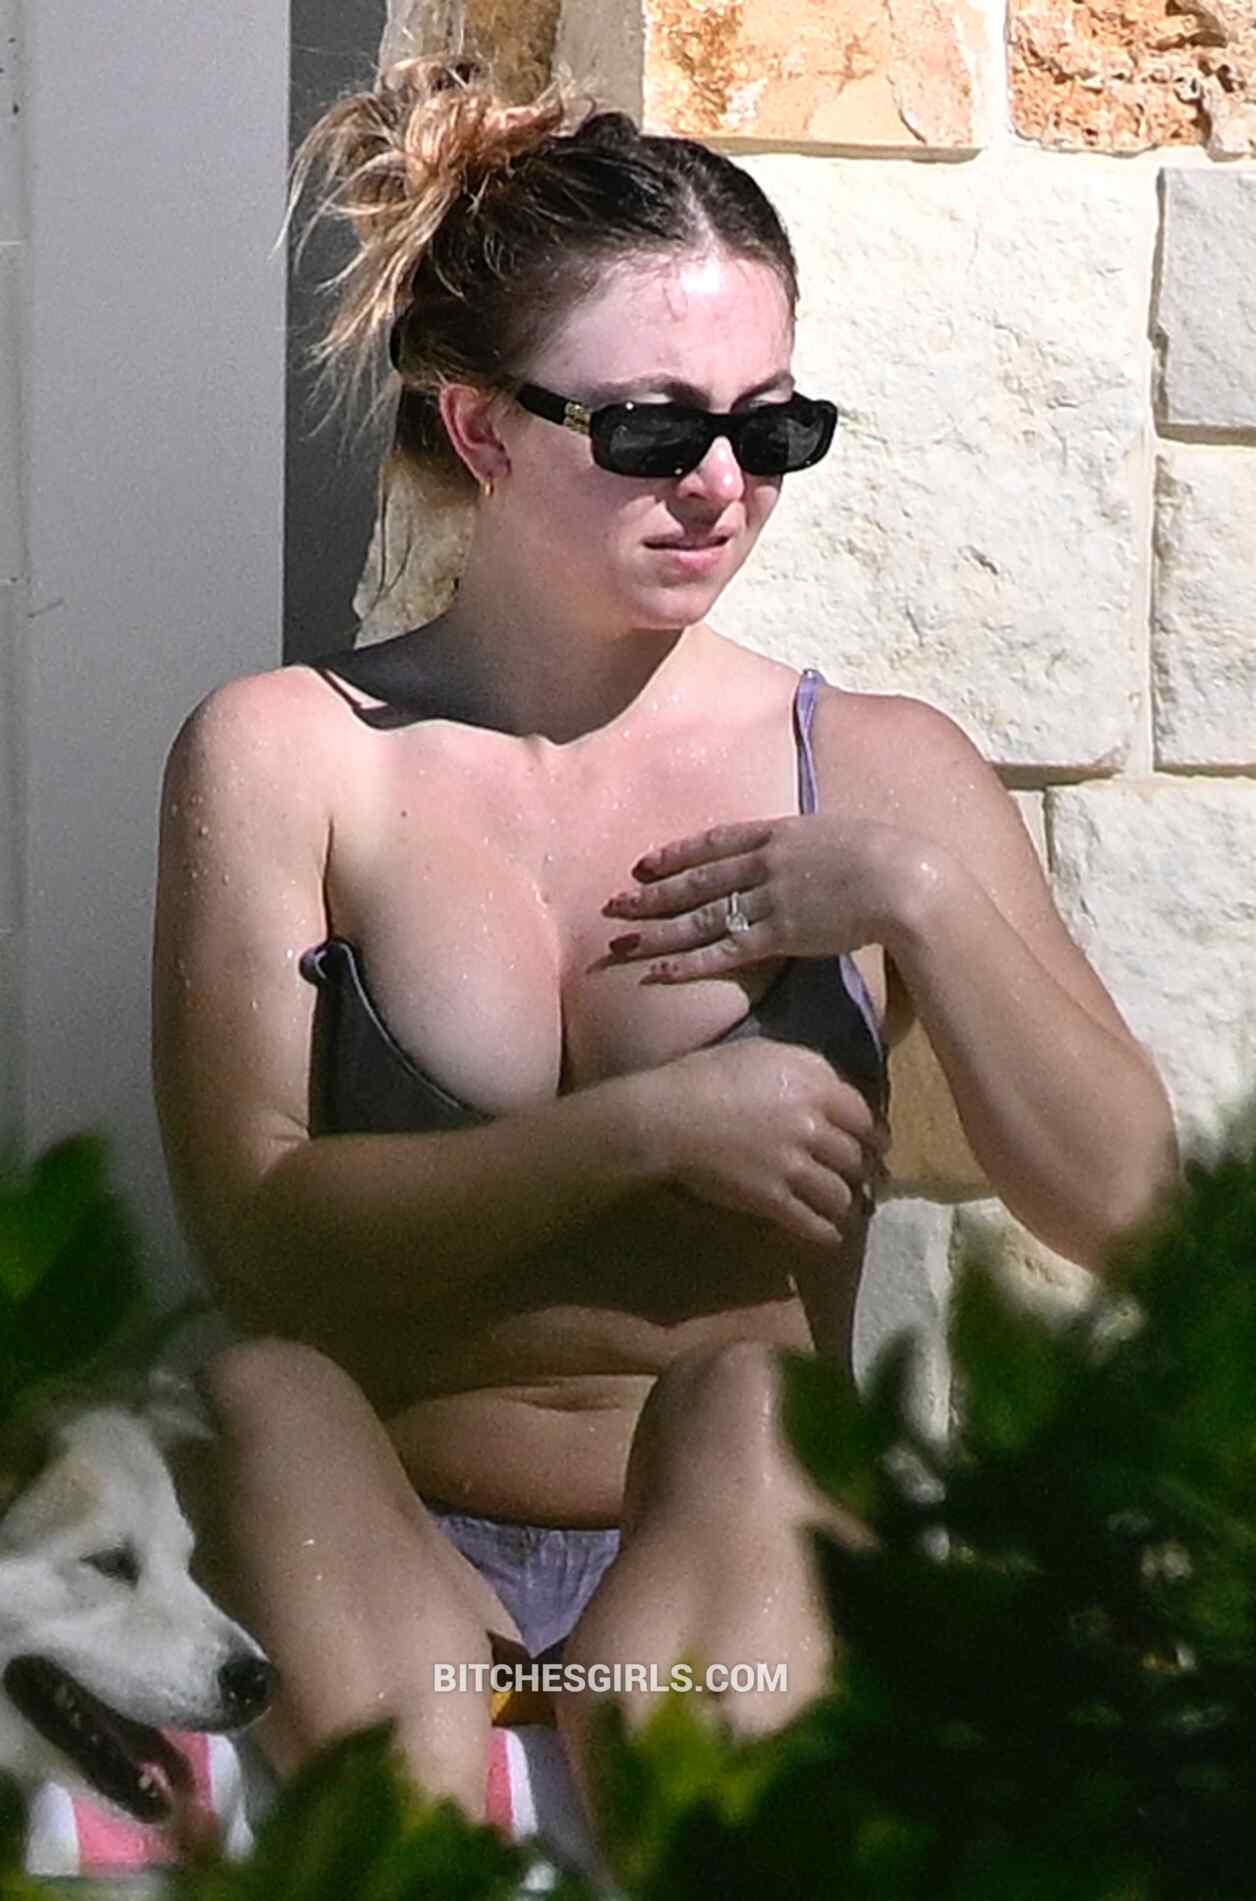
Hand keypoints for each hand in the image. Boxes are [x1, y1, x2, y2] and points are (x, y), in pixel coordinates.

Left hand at [601, 815, 914, 982]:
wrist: (903, 878)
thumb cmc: (888, 856)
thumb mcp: (842, 836)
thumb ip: (812, 846)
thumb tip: (806, 854)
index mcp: (778, 832)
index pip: (713, 842)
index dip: (676, 854)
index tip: (645, 863)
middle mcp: (762, 863)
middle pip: (693, 881)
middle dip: (650, 894)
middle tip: (612, 904)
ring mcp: (767, 899)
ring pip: (697, 917)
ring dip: (655, 930)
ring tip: (619, 939)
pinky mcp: (778, 935)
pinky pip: (721, 952)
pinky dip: (686, 964)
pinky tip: (657, 973)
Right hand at [651, 1039, 888, 1247]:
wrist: (668, 1116)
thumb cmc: (707, 1074)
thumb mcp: (763, 1051)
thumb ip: (806, 1067)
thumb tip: (830, 1085)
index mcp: (814, 1086)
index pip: (862, 1115)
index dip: (873, 1133)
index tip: (877, 1143)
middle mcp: (812, 1127)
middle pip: (855, 1157)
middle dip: (863, 1170)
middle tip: (865, 1178)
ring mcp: (794, 1167)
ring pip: (839, 1193)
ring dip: (846, 1202)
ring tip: (847, 1208)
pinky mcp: (772, 1199)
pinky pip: (811, 1222)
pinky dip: (825, 1232)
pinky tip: (830, 1236)